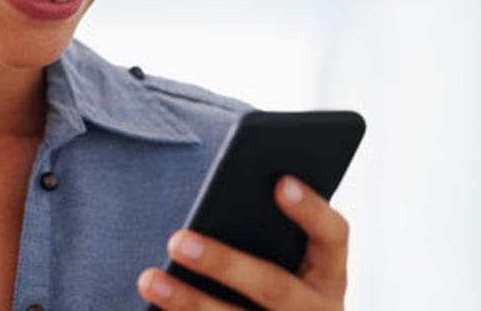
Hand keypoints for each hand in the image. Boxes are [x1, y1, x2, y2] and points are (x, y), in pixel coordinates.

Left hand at [137, 175, 348, 309]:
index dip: (311, 210)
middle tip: (176, 240)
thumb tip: (216, 201)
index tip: (281, 182)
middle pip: (274, 287)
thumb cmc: (272, 279)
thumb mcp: (284, 261)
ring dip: (190, 303)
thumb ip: (261, 231)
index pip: (332, 236)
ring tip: (148, 280)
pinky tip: (150, 307)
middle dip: (224, 263)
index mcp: (328, 276)